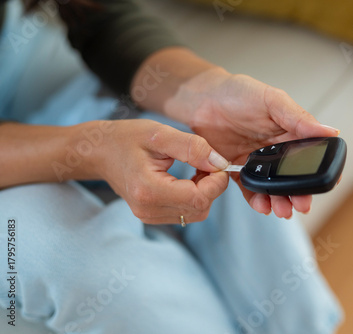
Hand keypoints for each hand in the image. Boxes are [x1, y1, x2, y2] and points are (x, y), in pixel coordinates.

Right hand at [89, 119, 228, 224]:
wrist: (99, 151)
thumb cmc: (127, 138)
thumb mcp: (161, 134)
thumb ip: (193, 148)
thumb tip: (220, 164)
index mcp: (149, 190)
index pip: (199, 199)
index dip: (216, 182)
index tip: (217, 162)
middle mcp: (148, 209)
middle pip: (200, 208)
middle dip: (212, 186)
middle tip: (206, 162)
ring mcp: (149, 216)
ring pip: (195, 213)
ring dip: (204, 192)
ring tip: (196, 168)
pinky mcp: (152, 216)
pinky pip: (185, 213)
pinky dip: (194, 196)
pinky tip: (188, 178)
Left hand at [166, 69, 339, 217]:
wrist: (202, 100)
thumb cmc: (237, 93)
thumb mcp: (272, 100)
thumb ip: (299, 118)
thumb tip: (330, 131)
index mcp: (290, 132)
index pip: (311, 156)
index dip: (320, 172)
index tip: (327, 185)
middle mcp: (276, 150)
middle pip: (293, 178)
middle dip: (299, 194)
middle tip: (301, 204)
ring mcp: (258, 163)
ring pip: (274, 188)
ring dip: (280, 201)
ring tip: (282, 209)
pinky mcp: (238, 172)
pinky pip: (250, 190)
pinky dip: (257, 200)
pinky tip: (262, 205)